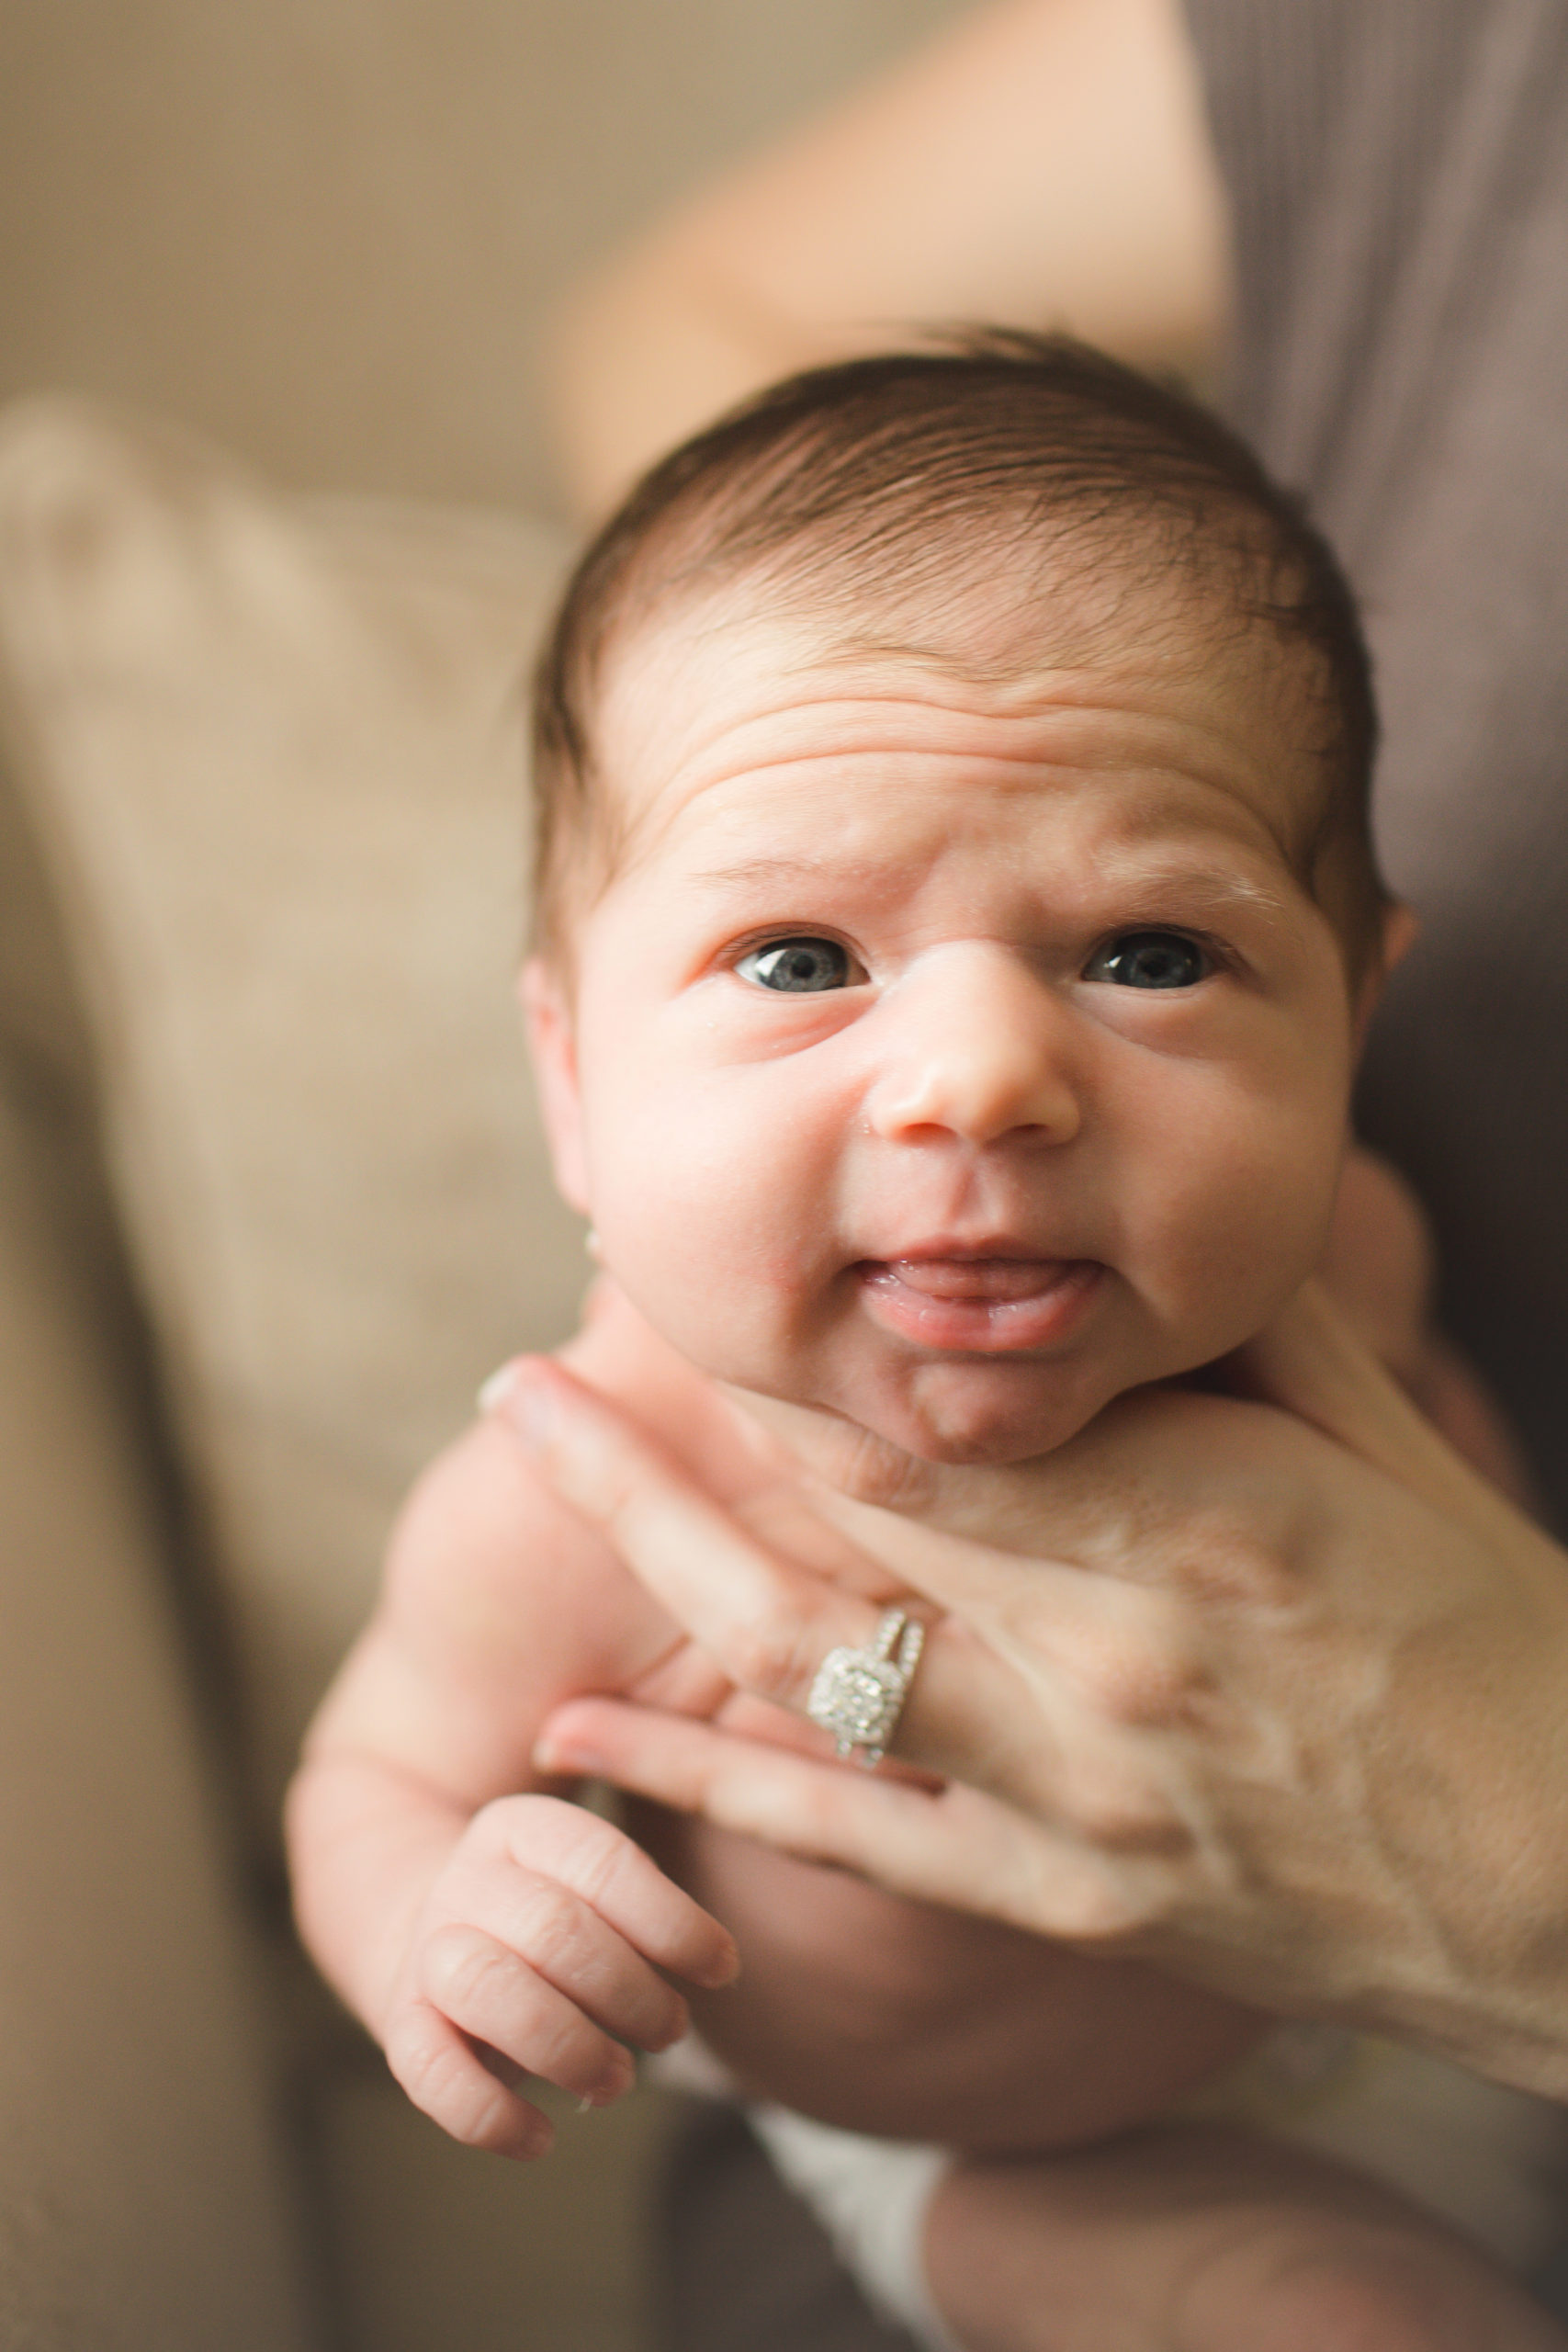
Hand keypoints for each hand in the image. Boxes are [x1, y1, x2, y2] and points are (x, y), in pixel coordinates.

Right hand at [380, 1794, 737, 2158]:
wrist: (421, 1929)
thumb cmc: (556, 1916)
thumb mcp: (596, 1878)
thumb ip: (653, 1901)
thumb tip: (725, 1964)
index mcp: (525, 1827)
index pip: (603, 1862)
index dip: (671, 1922)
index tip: (723, 1969)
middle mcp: (468, 1878)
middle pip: (555, 1931)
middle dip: (630, 1994)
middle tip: (671, 2030)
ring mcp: (428, 1951)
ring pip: (491, 1990)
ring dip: (569, 2048)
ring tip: (616, 2078)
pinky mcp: (399, 2027)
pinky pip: (430, 2073)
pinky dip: (491, 2115)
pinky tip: (541, 2137)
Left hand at [493, 1284, 1567, 2097]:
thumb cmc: (1493, 1636)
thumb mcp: (1385, 1437)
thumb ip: (1246, 1322)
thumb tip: (1136, 1210)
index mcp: (1196, 1510)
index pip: (931, 1414)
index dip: (785, 1348)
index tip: (682, 1283)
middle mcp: (1110, 1647)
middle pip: (835, 1513)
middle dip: (668, 1429)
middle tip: (532, 1367)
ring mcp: (1072, 1789)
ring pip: (807, 1656)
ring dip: (647, 1549)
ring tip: (531, 1454)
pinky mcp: (1061, 1897)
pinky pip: (851, 1835)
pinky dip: (704, 1777)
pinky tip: (577, 1725)